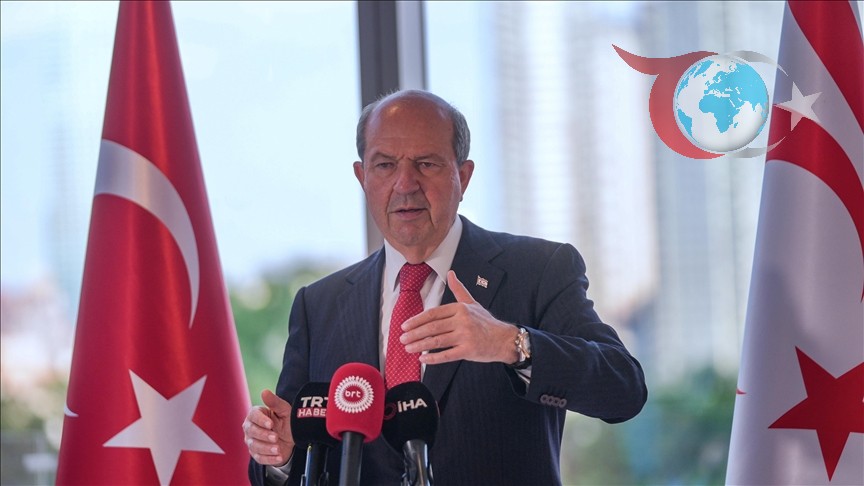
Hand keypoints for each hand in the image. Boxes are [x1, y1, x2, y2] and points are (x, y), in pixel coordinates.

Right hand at [242, 389, 294, 465]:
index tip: (271, 423)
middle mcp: (250, 428)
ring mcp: (252, 441)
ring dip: (266, 448)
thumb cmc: (285, 420)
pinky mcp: (256, 454)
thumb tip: (265, 392)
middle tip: (275, 437)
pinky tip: (279, 456)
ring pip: (254, 446)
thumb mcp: (284, 409)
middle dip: (263, 435)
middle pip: (251, 432)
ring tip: (278, 448)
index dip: (261, 420)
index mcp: (255, 415)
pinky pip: (260, 458)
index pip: (253, 416)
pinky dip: (269, 458)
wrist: (291, 437)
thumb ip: (274, 402)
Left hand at [401, 270, 519, 364]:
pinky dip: (433, 358)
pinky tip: (423, 358)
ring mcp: (465, 336)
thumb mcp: (472, 303)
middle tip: (402, 339)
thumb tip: (450, 273)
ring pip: (437, 341)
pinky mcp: (468, 350)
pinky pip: (447, 355)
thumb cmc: (486, 322)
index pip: (433, 314)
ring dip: (420, 345)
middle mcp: (462, 321)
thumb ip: (458, 289)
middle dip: (415, 333)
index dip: (417, 320)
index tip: (405, 326)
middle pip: (433, 327)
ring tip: (408, 348)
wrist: (504, 339)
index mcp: (460, 308)